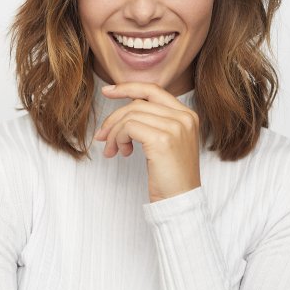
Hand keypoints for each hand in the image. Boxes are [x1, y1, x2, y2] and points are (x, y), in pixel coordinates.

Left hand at [92, 82, 201, 202]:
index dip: (127, 88)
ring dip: (114, 132)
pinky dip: (118, 138)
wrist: (180, 201)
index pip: (153, 90)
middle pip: (137, 103)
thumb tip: (121, 112)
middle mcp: (184, 117)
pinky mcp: (162, 139)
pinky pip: (128, 127)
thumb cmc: (170, 176)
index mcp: (187, 115)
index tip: (107, 91)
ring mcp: (175, 127)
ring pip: (130, 115)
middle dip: (114, 118)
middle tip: (102, 136)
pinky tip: (121, 152)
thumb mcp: (165, 143)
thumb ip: (152, 122)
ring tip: (112, 150)